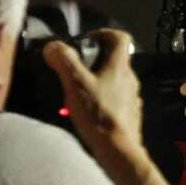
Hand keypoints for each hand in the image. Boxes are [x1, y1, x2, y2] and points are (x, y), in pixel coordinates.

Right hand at [44, 29, 142, 159]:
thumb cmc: (98, 113)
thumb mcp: (75, 83)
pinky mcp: (130, 116)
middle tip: (75, 72)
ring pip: (114, 83)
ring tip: (78, 95)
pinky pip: (116, 102)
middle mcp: (130, 79)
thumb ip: (63, 61)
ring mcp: (132, 99)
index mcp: (119, 67)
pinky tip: (89, 113)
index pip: (120, 38)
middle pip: (114, 62)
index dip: (103, 34)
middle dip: (94, 63)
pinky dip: (103, 102)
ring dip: (98, 83)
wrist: (118, 150)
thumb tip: (53, 46)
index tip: (87, 42)